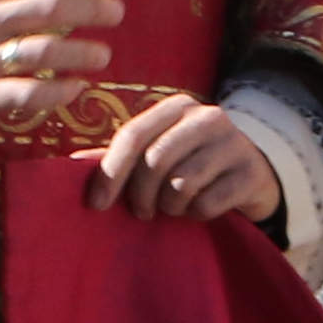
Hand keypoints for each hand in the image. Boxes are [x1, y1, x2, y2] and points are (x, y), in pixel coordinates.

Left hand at [92, 96, 283, 225]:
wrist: (253, 176)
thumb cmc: (193, 165)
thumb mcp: (157, 154)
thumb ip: (118, 158)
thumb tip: (70, 165)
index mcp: (177, 107)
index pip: (133, 135)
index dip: (110, 173)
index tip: (96, 205)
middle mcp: (207, 117)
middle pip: (155, 161)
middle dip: (140, 195)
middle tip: (142, 212)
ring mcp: (234, 143)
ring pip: (181, 184)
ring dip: (170, 207)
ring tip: (173, 208)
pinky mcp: (251, 173)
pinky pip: (207, 203)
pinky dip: (197, 215)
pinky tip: (200, 210)